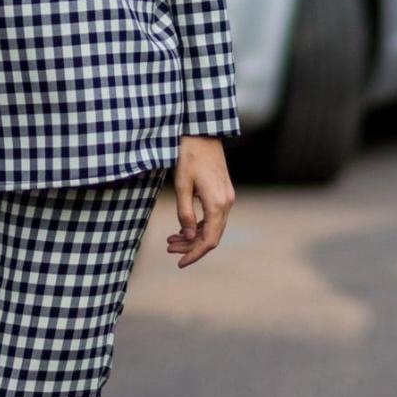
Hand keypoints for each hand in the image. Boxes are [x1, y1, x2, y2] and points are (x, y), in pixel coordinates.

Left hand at [167, 135, 234, 266]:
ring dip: (193, 236)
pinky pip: (214, 217)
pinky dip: (199, 225)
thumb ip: (185, 213)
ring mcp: (227, 197)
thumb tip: (189, 236)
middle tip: (168, 249)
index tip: (179, 263)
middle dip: (190, 247)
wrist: (202, 132)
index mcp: (217, 204)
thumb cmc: (189, 156)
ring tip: (171, 240)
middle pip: (211, 236)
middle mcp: (227, 203)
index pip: (209, 240)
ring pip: (213, 227)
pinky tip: (183, 227)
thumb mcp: (181, 185)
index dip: (194, 254)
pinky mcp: (223, 192)